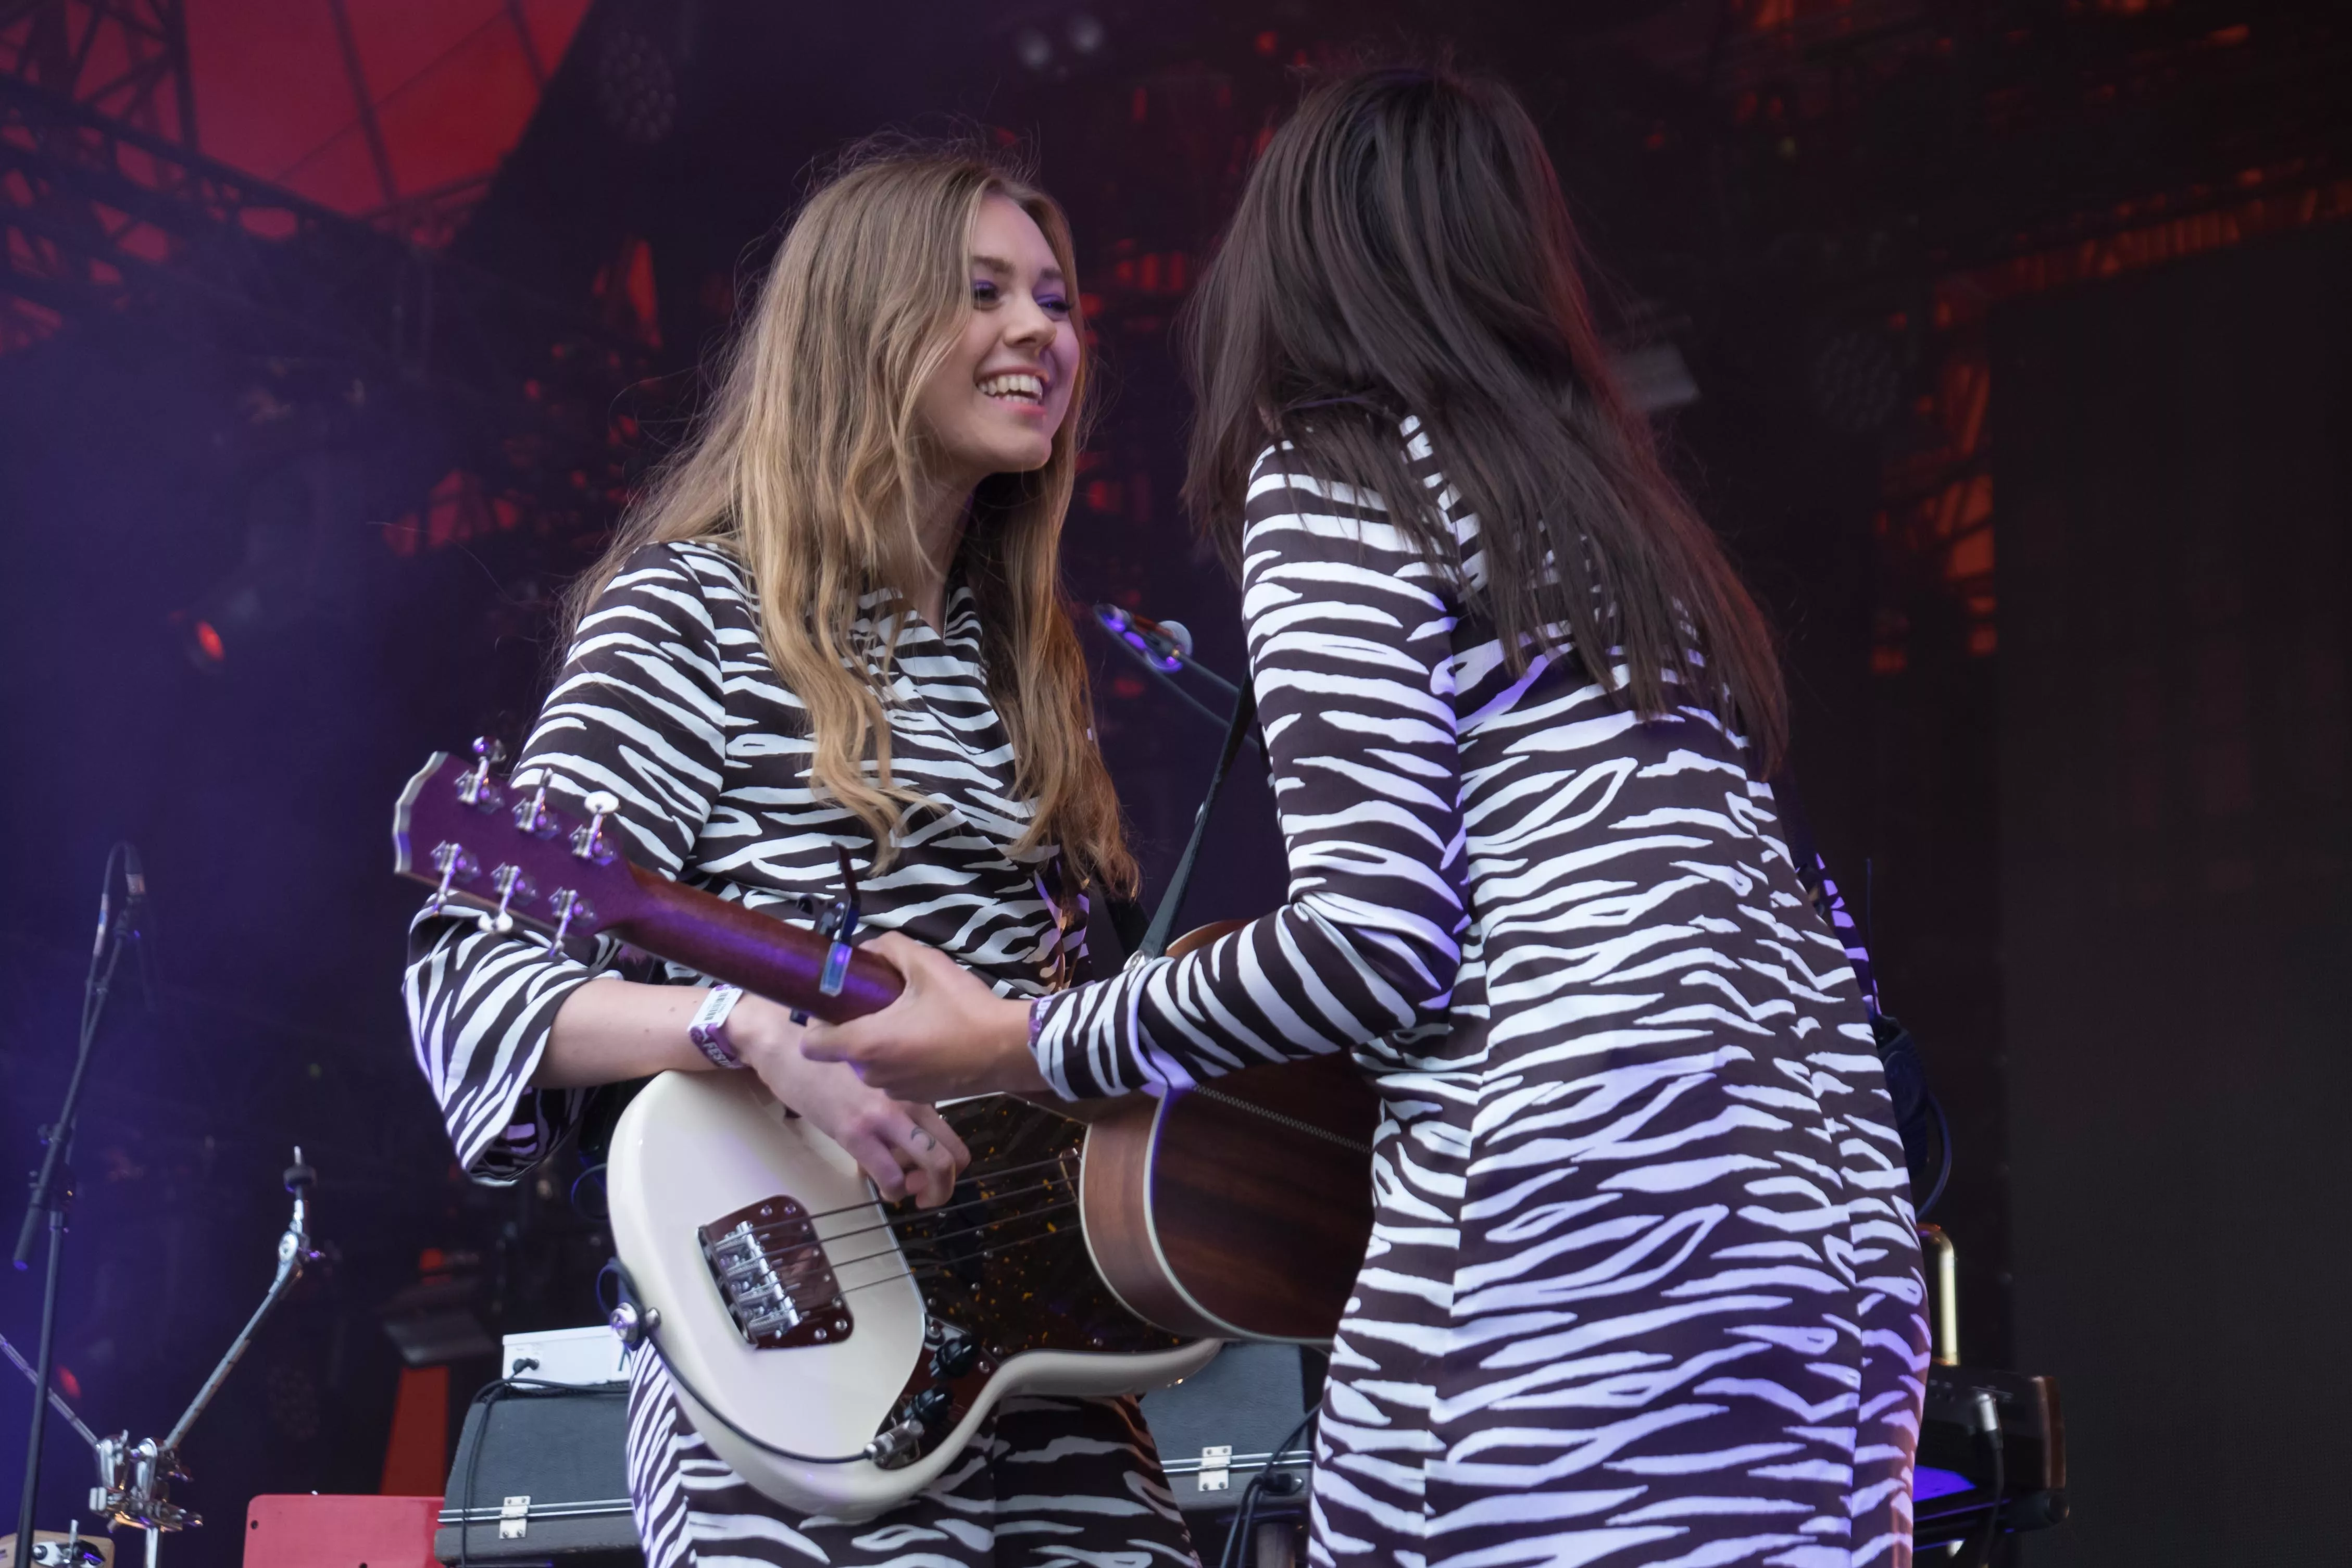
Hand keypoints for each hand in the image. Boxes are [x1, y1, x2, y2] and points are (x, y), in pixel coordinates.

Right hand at [731, 994, 970, 1207]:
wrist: (793, 1050)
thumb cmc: (834, 1065)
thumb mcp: (880, 1080)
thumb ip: (902, 1103)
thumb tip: (911, 1139)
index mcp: (917, 1088)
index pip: (954, 1134)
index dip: (952, 1165)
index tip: (931, 1173)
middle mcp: (910, 1101)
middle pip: (953, 1156)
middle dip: (944, 1186)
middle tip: (926, 1194)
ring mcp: (884, 1117)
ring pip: (934, 1165)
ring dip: (924, 1192)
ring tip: (904, 1190)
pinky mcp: (854, 1132)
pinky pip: (889, 1176)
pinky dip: (892, 1192)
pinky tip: (883, 1187)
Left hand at [800, 931, 1051, 1101]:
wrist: (1008, 1049)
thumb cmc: (963, 1007)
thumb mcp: (926, 964)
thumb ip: (889, 948)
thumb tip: (868, 948)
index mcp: (865, 1043)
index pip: (810, 1044)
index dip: (817, 1022)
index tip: (838, 1004)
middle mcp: (872, 1073)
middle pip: (844, 1051)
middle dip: (856, 1028)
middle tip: (883, 1004)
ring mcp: (895, 1090)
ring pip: (871, 1064)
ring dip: (881, 1045)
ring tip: (911, 1021)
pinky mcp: (917, 1097)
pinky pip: (895, 1076)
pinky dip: (903, 1061)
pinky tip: (930, 1042)